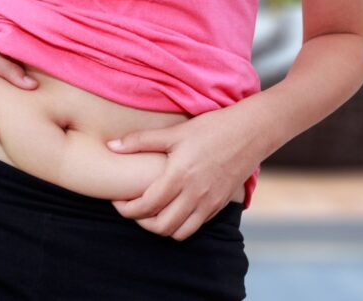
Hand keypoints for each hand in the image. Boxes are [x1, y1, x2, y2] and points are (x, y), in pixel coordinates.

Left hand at [106, 104, 262, 240]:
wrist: (252, 132)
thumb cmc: (212, 128)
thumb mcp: (174, 132)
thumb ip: (140, 141)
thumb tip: (110, 147)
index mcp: (179, 177)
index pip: (145, 206)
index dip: (126, 208)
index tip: (117, 200)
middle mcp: (195, 195)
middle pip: (160, 226)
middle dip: (140, 222)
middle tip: (131, 208)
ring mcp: (209, 203)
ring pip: (179, 232)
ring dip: (161, 227)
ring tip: (151, 212)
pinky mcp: (220, 205)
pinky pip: (196, 226)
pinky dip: (180, 224)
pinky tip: (173, 208)